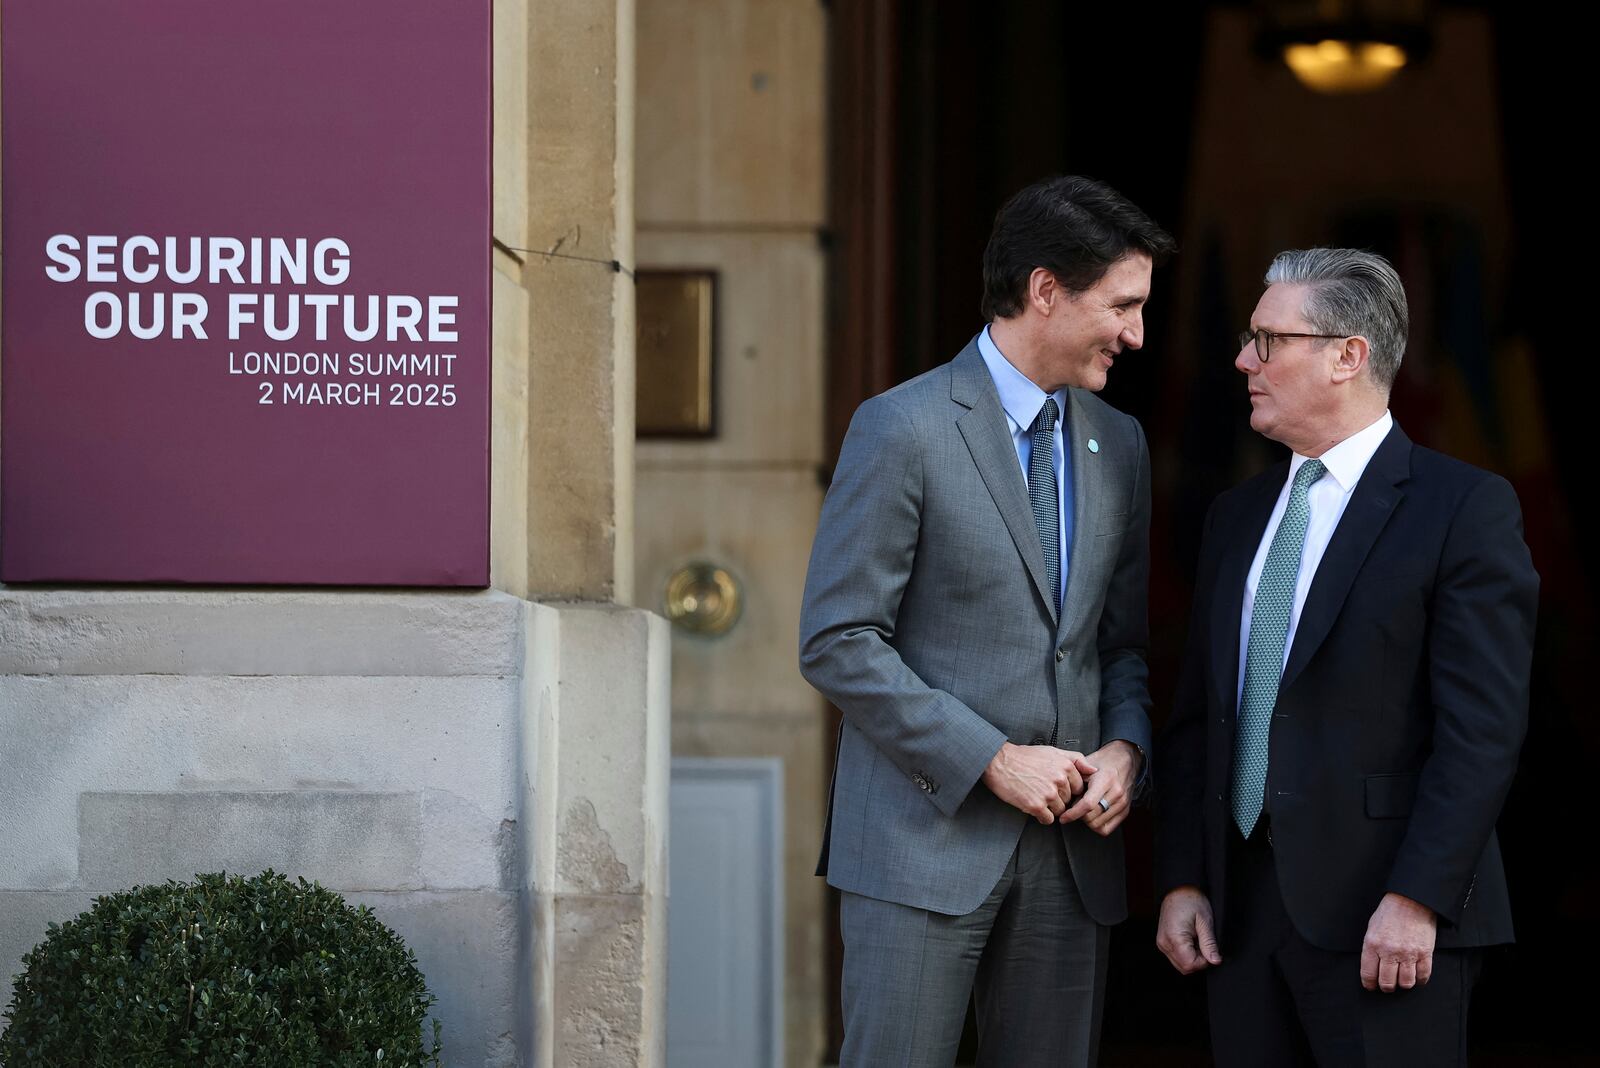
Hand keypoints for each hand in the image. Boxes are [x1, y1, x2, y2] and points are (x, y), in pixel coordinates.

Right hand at [982, 742, 1097, 823]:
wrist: (999, 762)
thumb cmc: (1025, 757)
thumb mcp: (1053, 751)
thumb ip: (1076, 759)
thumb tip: (1094, 769)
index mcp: (1066, 766)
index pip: (1078, 788)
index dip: (1068, 789)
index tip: (1056, 786)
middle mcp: (1059, 780)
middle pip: (1069, 800)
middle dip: (1059, 798)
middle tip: (1043, 790)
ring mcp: (1048, 794)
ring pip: (1060, 811)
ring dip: (1050, 808)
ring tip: (1037, 796)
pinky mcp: (1036, 806)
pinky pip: (1048, 819)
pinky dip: (1042, 816)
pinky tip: (1032, 805)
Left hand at [1060, 740, 1140, 833]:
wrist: (1125, 760)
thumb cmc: (1102, 762)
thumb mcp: (1086, 763)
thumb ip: (1074, 777)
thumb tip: (1062, 794)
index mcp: (1106, 779)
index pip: (1088, 804)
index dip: (1072, 813)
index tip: (1063, 817)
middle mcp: (1116, 793)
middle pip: (1091, 817)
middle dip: (1078, 815)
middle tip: (1074, 806)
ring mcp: (1123, 803)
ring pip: (1098, 825)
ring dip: (1086, 820)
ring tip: (1083, 809)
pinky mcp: (1125, 811)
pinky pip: (1107, 828)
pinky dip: (1096, 825)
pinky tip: (1092, 815)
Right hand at [1156, 887, 1221, 973]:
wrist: (1178, 889)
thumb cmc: (1191, 900)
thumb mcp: (1205, 921)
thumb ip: (1209, 944)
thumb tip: (1215, 961)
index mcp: (1174, 937)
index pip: (1190, 965)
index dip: (1204, 961)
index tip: (1210, 950)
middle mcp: (1164, 943)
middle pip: (1184, 968)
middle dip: (1199, 961)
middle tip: (1205, 944)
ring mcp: (1162, 943)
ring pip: (1180, 964)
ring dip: (1192, 958)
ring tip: (1197, 940)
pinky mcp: (1163, 942)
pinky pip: (1176, 957)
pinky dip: (1186, 954)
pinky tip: (1191, 941)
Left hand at [1360, 893, 1435, 991]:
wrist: (1411, 900)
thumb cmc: (1390, 912)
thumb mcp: (1372, 928)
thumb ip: (1371, 948)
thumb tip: (1372, 966)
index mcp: (1373, 944)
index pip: (1368, 974)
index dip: (1370, 984)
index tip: (1371, 986)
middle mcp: (1390, 951)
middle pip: (1387, 983)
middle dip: (1386, 987)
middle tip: (1387, 985)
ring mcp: (1409, 953)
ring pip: (1406, 983)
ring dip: (1403, 984)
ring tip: (1402, 980)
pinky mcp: (1425, 953)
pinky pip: (1423, 976)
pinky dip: (1419, 980)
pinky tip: (1416, 976)